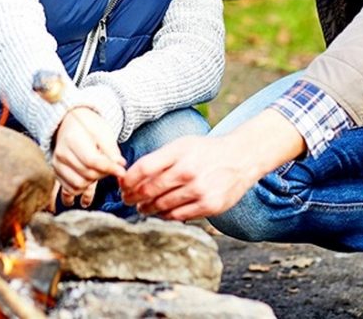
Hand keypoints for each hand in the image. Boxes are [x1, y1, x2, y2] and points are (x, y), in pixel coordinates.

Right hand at [51, 107, 126, 207]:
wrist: (70, 123)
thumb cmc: (89, 126)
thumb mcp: (103, 132)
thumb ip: (111, 150)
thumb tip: (120, 164)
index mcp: (72, 139)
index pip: (92, 161)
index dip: (109, 168)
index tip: (122, 172)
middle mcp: (61, 153)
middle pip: (87, 174)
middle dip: (103, 174)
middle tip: (111, 167)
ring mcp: (57, 165)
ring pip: (79, 185)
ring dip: (93, 182)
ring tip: (99, 171)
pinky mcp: (56, 173)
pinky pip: (70, 190)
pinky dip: (82, 189)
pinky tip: (89, 181)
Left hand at [120, 109, 305, 220]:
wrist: (241, 158)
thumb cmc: (205, 151)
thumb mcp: (182, 145)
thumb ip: (158, 159)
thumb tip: (129, 176)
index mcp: (179, 151)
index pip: (143, 168)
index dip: (127, 181)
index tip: (121, 186)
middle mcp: (188, 170)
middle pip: (149, 190)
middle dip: (133, 197)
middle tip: (127, 200)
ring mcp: (199, 190)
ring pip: (161, 206)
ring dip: (147, 209)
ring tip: (142, 208)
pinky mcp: (210, 205)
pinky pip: (178, 216)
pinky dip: (165, 216)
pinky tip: (160, 212)